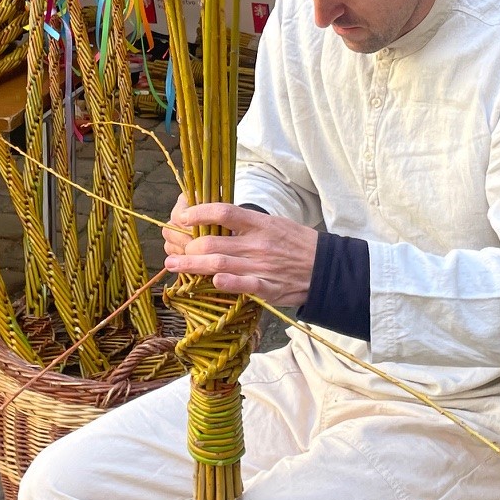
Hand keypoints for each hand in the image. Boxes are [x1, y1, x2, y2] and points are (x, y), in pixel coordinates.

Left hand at [163, 201, 317, 307]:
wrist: (326, 268)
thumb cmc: (296, 243)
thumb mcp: (274, 223)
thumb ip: (247, 223)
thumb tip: (217, 217)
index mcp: (260, 223)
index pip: (224, 212)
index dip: (199, 213)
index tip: (182, 217)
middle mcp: (257, 244)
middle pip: (213, 242)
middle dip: (187, 246)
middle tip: (174, 248)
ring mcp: (261, 266)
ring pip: (218, 264)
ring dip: (191, 266)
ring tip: (172, 265)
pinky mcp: (268, 288)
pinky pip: (243, 286)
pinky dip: (226, 283)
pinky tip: (211, 282)